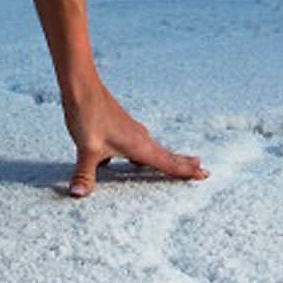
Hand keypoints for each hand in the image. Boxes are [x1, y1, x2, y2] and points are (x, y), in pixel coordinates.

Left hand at [62, 83, 208, 198]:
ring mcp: (130, 131)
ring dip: (166, 158)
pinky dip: (143, 154)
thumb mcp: (86, 149)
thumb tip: (78, 195)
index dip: (185, 171)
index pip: (167, 163)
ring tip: (177, 163)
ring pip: (153, 149)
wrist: (82, 87)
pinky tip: (132, 160)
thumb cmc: (88, 116)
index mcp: (138, 146)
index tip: (204, 173)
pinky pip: (138, 146)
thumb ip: (85, 174)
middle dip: (183, 164)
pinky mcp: (120, 127)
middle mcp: (139, 138)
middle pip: (166, 155)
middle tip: (202, 169)